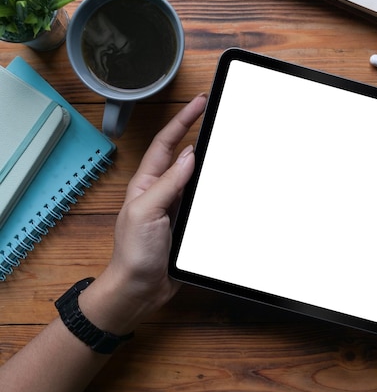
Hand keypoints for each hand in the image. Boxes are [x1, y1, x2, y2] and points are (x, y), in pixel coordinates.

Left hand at [79, 94, 206, 333]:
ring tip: (226, 142)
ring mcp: (177, 206)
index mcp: (147, 183)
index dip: (182, 120)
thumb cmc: (134, 252)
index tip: (200, 103)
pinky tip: (227, 182)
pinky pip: (205, 199)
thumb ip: (168, 182)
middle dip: (197, 132)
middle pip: (183, 154)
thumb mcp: (146, 211)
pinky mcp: (189, 223)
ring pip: (196, 176)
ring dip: (209, 159)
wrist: (140, 288)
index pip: (166, 143)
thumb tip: (189, 155)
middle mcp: (163, 191)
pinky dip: (216, 187)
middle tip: (217, 114)